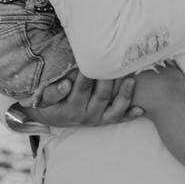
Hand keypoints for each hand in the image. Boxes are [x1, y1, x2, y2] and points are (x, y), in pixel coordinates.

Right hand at [24, 70, 143, 127]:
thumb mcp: (43, 99)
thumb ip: (52, 92)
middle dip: (110, 79)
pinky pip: (120, 118)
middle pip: (102, 95)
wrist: (53, 117)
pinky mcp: (106, 120)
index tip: (94, 63)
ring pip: (115, 108)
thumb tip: (66, 84)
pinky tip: (141, 109)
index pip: (82, 89)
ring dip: (125, 94)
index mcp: (71, 109)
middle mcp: (87, 116)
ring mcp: (98, 119)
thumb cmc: (48, 103)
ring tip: (131, 79)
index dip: (89, 75)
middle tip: (117, 63)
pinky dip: (131, 114)